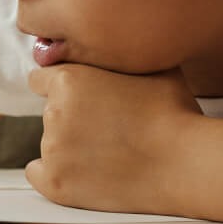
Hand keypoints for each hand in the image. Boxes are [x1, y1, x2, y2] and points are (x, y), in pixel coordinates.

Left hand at [26, 63, 200, 214]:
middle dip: (72, 118)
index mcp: (68, 80)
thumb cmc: (173, 112)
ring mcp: (52, 150)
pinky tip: (85, 172)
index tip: (84, 99)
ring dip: (71, 147)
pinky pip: (38, 174)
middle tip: (108, 127)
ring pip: (51, 144)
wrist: (184, 163)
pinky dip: (56, 174)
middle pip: (50, 112)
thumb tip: (115, 40)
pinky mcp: (56, 183)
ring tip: (110, 152)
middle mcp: (54, 113)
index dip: (65, 87)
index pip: (41, 79)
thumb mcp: (149, 65)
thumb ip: (116, 53)